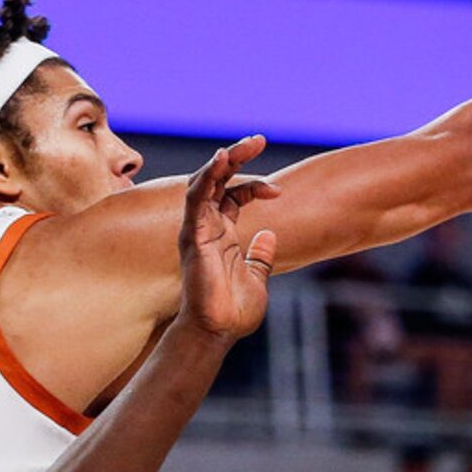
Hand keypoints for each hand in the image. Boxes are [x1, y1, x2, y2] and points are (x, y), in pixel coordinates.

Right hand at [177, 137, 278, 339]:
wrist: (218, 332)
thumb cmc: (233, 311)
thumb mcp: (256, 277)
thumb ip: (260, 256)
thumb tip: (269, 237)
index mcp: (221, 234)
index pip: (233, 196)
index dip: (254, 186)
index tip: (279, 191)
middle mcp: (206, 228)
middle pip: (217, 181)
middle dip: (236, 158)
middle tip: (260, 139)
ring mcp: (197, 230)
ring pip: (204, 182)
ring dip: (223, 161)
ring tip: (246, 144)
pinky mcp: (192, 236)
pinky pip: (196, 198)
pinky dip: (207, 177)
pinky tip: (220, 160)